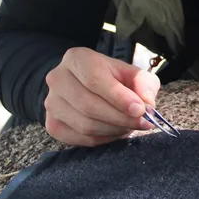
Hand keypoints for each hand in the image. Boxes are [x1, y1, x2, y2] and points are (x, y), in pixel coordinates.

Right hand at [43, 47, 161, 146]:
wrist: (87, 87)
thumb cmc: (113, 79)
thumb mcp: (132, 74)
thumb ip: (143, 83)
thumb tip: (147, 103)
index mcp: (76, 58)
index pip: (94, 79)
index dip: (118, 97)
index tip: (140, 109)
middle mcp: (57, 78)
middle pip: (88, 105)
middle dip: (120, 117)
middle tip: (142, 122)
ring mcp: (51, 103)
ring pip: (84, 124)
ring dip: (113, 129)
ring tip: (130, 126)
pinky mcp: (52, 125)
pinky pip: (80, 139)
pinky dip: (103, 139)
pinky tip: (114, 132)